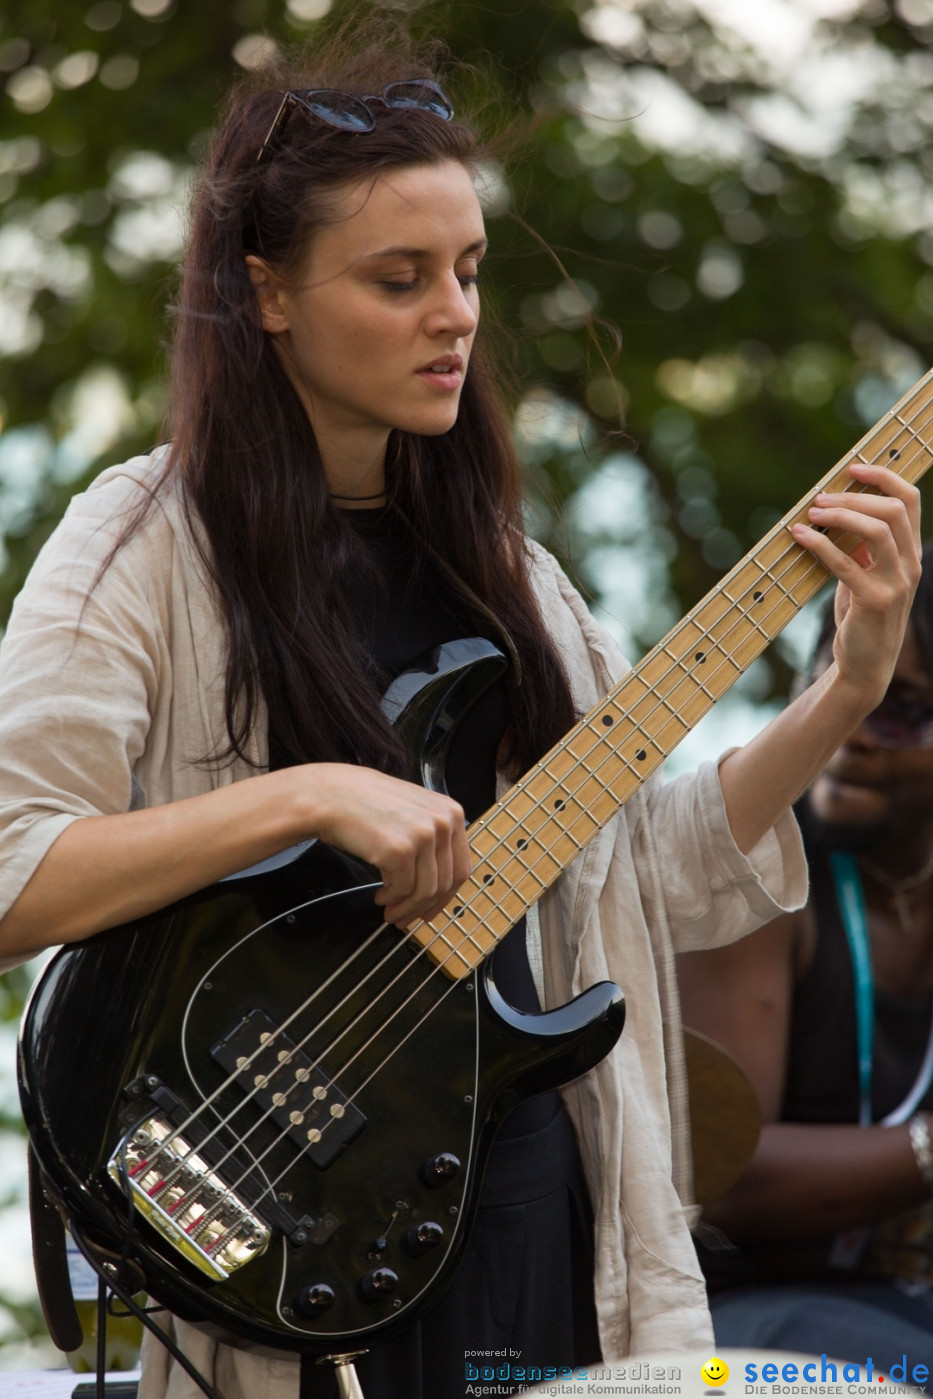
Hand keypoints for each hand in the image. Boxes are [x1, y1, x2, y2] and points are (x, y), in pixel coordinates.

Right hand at [298, 763, 470, 926]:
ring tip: (390, 912)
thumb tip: (440, 883)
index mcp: (452, 813)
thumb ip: (434, 838)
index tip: (432, 910)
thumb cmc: (366, 804)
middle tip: (406, 918)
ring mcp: (423, 836)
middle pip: (445, 883)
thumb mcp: (414, 812)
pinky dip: (391, 899)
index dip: (446, 896)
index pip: (461, 867)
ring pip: (425, 891)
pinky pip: (402, 890)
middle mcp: (444, 822)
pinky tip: (380, 896)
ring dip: (406, 908)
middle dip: (424, 907)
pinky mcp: (400, 851)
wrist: (332, 796)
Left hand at [791, 462, 920, 711]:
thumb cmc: (861, 615)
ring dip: (841, 515)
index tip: (853, 468)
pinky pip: (846, 563)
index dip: (883, 477)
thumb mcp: (867, 574)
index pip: (910, 500)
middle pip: (893, 510)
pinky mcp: (873, 602)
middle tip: (820, 498)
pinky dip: (820, 544)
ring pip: (877, 531)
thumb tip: (835, 509)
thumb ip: (862, 546)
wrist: (865, 665)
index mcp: (911, 553)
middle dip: (854, 496)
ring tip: (812, 513)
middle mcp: (910, 566)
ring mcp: (895, 584)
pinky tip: (799, 536)